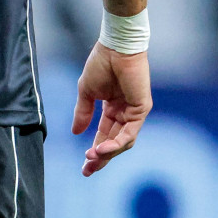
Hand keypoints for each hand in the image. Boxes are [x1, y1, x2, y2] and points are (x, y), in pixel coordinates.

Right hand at [73, 43, 150, 175]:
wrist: (115, 47)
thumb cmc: (101, 64)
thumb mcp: (86, 92)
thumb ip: (83, 112)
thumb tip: (75, 132)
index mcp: (112, 109)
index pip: (104, 135)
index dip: (94, 150)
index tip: (83, 166)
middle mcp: (125, 113)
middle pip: (114, 143)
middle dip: (101, 158)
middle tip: (87, 170)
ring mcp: (135, 112)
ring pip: (123, 142)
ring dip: (107, 152)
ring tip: (92, 157)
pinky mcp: (141, 109)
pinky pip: (129, 132)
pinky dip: (116, 143)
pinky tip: (101, 148)